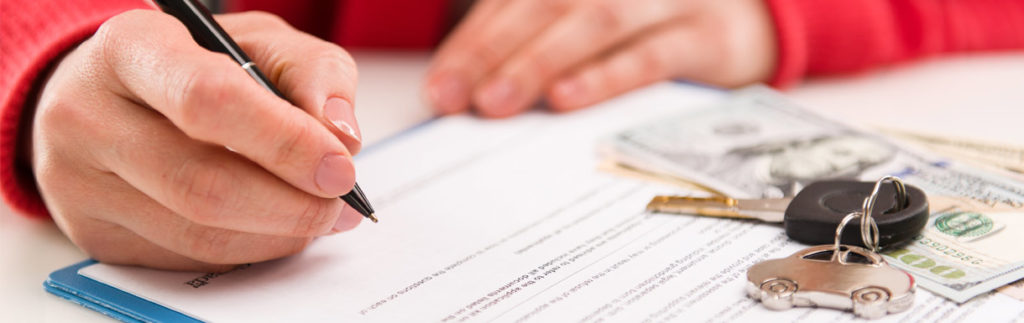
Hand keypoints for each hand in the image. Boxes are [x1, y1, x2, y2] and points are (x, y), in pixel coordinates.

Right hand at [30, 10, 363, 270]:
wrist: (116, 93)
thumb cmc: (196, 63)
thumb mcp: (261, 43)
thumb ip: (312, 74)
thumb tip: (341, 138)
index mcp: (130, 49)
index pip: (207, 100)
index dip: (285, 142)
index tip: (339, 167)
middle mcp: (88, 115)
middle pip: (202, 183)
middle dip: (291, 204)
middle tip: (341, 204)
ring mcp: (80, 182)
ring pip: (197, 232)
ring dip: (278, 233)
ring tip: (318, 215)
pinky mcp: (94, 233)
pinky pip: (187, 258)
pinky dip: (249, 249)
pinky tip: (273, 226)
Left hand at [423, 0, 775, 116]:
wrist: (746, 20)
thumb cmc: (648, 23)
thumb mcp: (591, 17)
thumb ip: (536, 36)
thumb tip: (469, 86)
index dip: (475, 39)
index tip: (442, 83)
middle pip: (548, 3)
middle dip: (494, 51)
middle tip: (455, 97)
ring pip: (596, 21)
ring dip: (541, 63)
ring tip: (497, 102)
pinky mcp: (705, 36)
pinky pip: (651, 55)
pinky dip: (606, 77)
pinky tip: (566, 100)